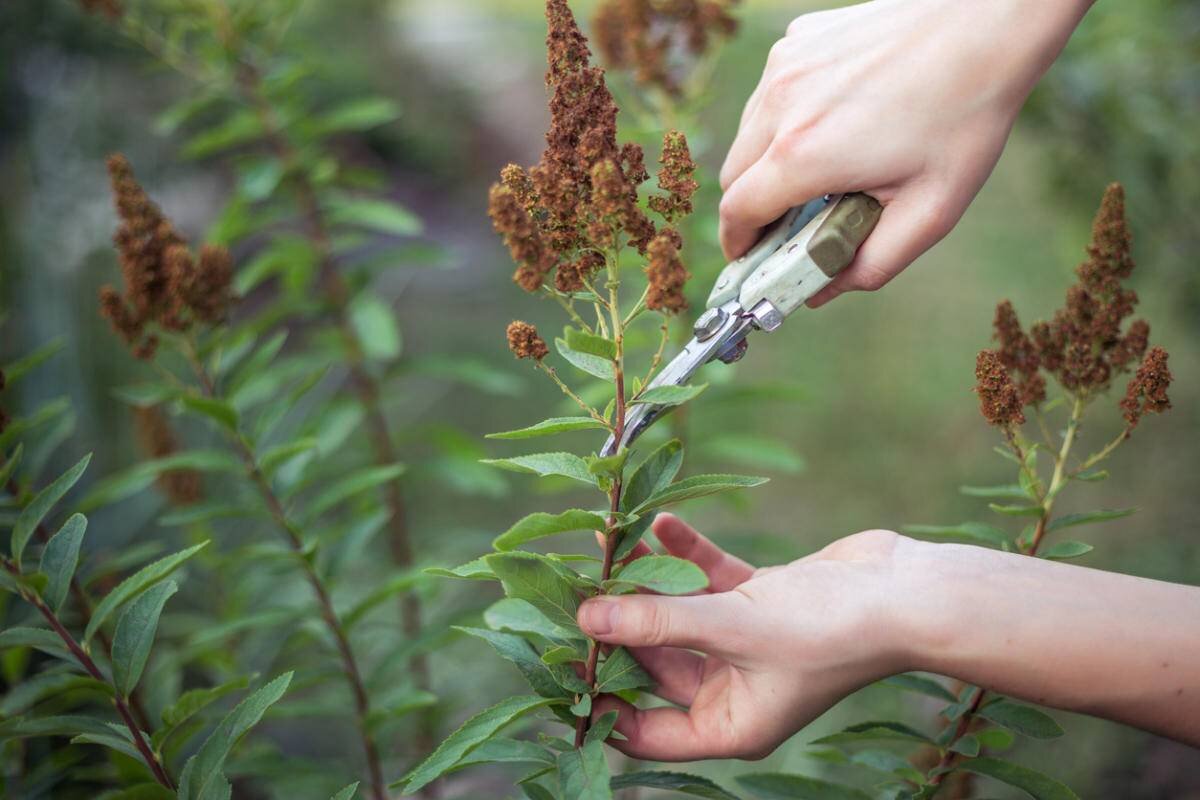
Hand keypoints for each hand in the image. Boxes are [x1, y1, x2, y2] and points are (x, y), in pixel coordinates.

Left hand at [580, 516, 1199, 759]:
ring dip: (649, 583)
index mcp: (728, 724)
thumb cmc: (828, 629)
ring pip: (678, 616)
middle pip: (654, 664)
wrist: (905, 591)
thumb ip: (656, 620)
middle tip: (572, 588)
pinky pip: (708, 582)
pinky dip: (686, 556)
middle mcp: (733, 689)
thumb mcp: (730, 627)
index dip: (600, 700)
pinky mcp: (760, 601)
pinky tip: (659, 526)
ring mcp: (746, 643)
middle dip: (618, 626)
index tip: (559, 661)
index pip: (644, 730)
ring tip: (607, 546)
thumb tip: (586, 620)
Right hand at [718, 0, 1092, 306]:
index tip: (750, 259)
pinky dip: (785, 118)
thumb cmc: (965, 113)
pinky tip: (836, 120)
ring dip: (766, 162)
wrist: (986, 22)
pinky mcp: (797, 41)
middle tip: (788, 225)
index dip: (738, 244)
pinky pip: (771, 94)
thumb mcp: (931, 211)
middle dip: (751, 208)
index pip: (737, 213)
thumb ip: (871, 265)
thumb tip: (822, 292)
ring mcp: (785, 66)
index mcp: (804, 154)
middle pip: (732, 175)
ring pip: (748, 133)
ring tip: (820, 170)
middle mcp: (781, 106)